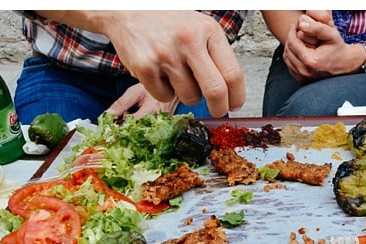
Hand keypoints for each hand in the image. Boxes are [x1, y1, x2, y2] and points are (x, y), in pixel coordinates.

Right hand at [101, 11, 244, 117]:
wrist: (128, 10)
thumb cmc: (170, 23)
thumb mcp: (200, 28)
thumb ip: (216, 55)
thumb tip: (231, 92)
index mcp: (208, 30)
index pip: (233, 73)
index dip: (237, 96)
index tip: (235, 105)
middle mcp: (189, 40)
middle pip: (215, 90)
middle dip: (219, 108)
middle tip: (217, 111)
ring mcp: (166, 54)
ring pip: (190, 97)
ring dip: (187, 94)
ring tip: (178, 75)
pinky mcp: (145, 66)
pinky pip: (164, 96)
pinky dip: (164, 92)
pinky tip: (159, 73)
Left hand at [283, 12, 364, 81]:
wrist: (345, 65)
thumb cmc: (338, 49)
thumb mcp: (332, 35)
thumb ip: (317, 28)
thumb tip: (301, 24)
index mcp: (311, 61)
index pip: (292, 42)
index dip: (292, 31)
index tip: (295, 25)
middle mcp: (305, 72)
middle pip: (288, 50)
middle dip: (290, 38)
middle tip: (295, 30)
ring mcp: (303, 78)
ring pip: (287, 58)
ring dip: (290, 47)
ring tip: (297, 39)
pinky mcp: (301, 81)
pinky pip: (290, 66)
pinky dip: (292, 57)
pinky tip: (299, 50)